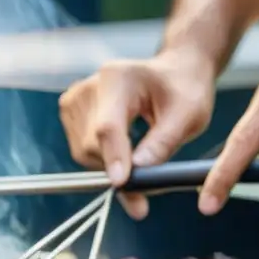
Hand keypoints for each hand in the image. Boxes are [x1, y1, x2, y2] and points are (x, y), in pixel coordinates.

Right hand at [59, 51, 215, 218]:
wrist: (172, 74)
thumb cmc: (182, 90)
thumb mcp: (188, 115)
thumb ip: (162, 143)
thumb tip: (136, 172)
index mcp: (120, 78)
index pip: (107, 126)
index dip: (113, 157)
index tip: (122, 184)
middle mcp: (90, 86)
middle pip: (92, 144)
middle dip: (117, 167)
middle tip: (147, 180)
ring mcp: (76, 98)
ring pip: (83, 151)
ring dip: (110, 164)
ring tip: (139, 151)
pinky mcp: (71, 111)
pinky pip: (81, 149)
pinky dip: (102, 157)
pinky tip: (124, 145)